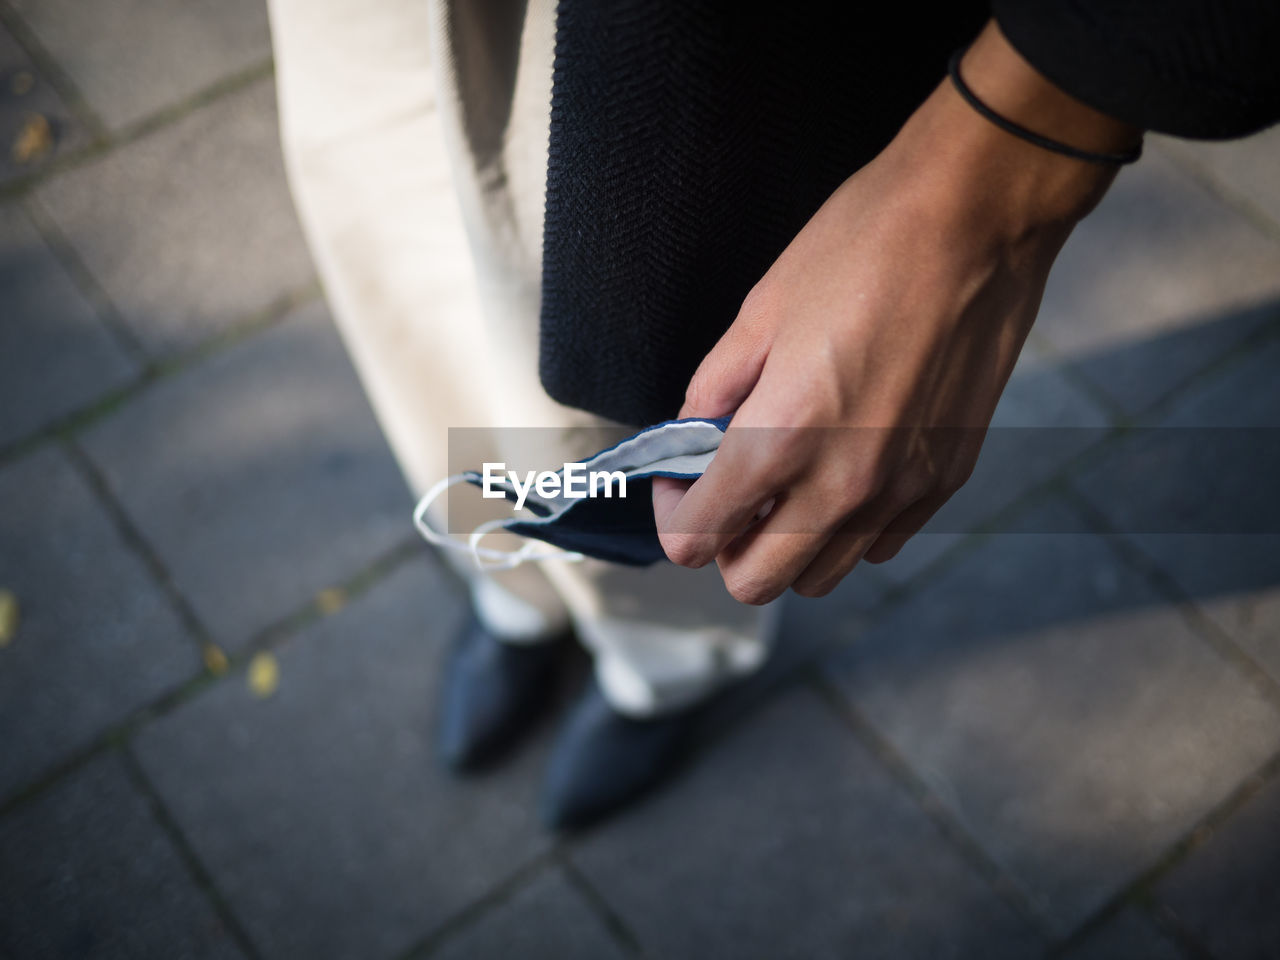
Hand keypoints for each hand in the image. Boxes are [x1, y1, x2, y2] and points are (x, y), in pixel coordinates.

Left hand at [652, 21, 1139, 603]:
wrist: (976, 218)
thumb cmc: (864, 247)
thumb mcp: (759, 311)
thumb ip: (713, 390)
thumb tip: (691, 434)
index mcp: (782, 438)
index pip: (695, 537)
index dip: (672, 512)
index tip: (678, 478)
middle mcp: (842, 484)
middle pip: (755, 581)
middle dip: (724, 546)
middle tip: (725, 492)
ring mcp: (900, 491)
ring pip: (819, 575)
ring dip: (786, 545)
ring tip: (786, 484)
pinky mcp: (944, 481)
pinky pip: (878, 545)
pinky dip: (847, 528)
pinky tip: (844, 470)